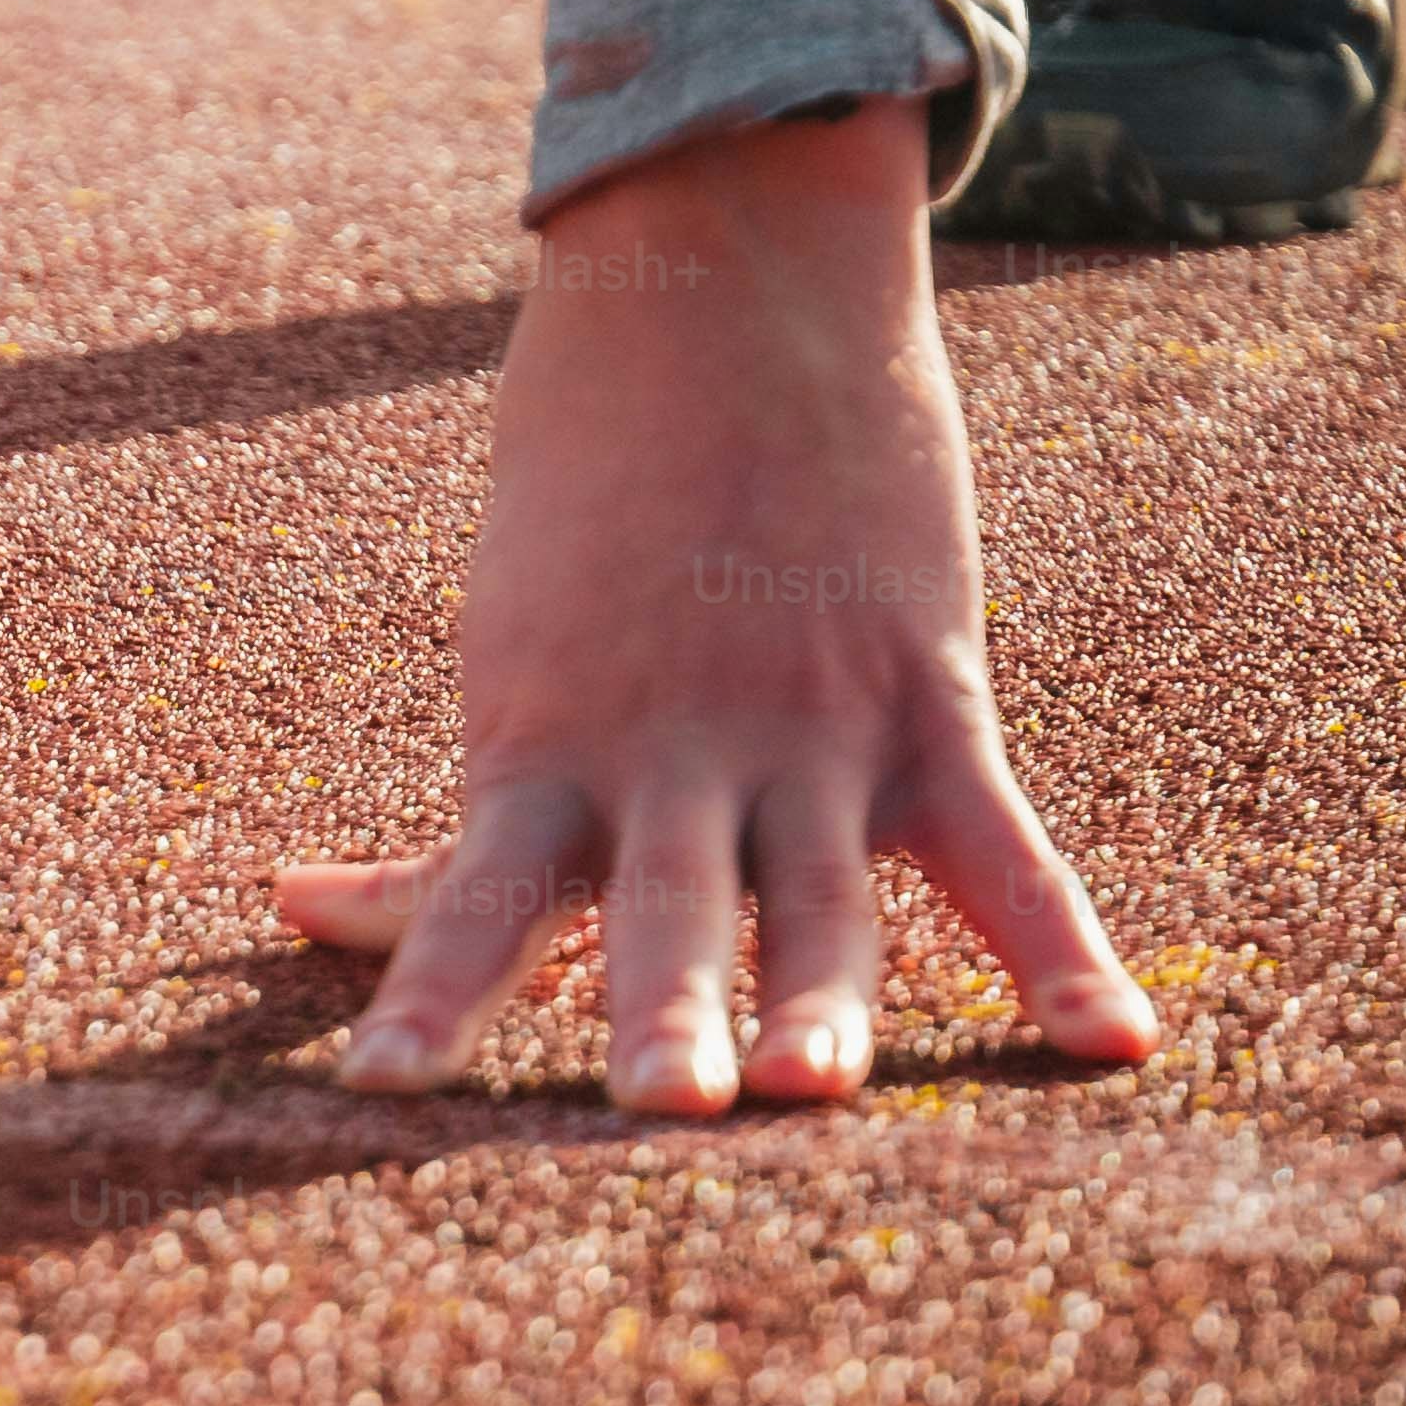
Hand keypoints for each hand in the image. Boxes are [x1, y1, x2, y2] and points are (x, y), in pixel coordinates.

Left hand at [275, 99, 1156, 1112]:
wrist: (724, 302)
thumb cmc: (589, 512)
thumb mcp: (508, 664)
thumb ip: (448, 827)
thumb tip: (291, 908)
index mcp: (544, 747)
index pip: (472, 894)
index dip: (428, 987)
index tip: (376, 1086)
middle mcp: (673, 753)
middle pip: (664, 905)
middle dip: (661, 1006)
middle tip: (656, 1103)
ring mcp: (810, 730)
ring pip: (820, 895)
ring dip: (822, 997)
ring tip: (811, 1089)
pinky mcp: (930, 698)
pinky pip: (1005, 853)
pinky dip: (1063, 950)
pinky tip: (1114, 1050)